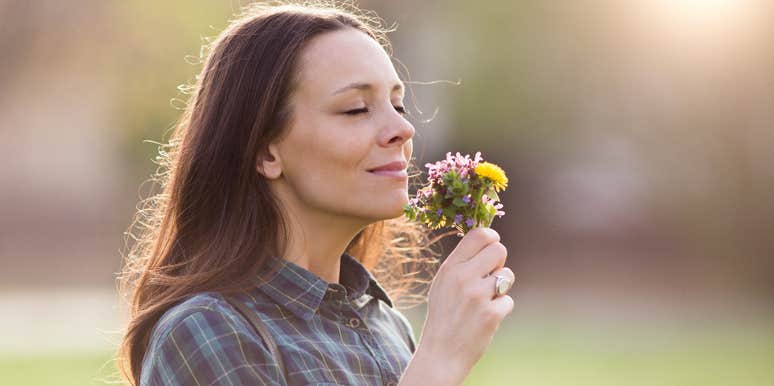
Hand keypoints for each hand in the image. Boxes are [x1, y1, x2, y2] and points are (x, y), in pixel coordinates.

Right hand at [413, 227, 514, 383]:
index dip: (491, 236)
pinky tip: (486, 317)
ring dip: (502, 286)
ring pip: (508, 274)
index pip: (478, 235)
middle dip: (499, 261)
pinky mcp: (491, 314)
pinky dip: (500, 308)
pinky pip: (508, 300)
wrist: (440, 353)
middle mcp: (463, 278)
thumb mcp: (443, 283)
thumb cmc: (444, 315)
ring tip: (486, 298)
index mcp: (450, 268)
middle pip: (499, 250)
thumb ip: (461, 263)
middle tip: (490, 275)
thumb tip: (487, 240)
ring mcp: (478, 296)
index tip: (492, 244)